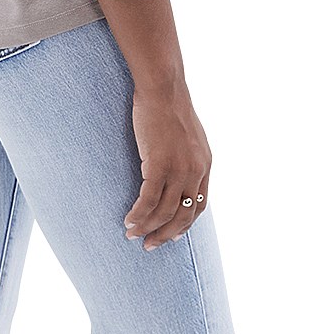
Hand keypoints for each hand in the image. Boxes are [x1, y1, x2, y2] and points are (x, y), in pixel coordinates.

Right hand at [123, 86, 210, 250]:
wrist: (163, 88)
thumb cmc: (170, 107)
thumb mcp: (188, 136)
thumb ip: (187, 156)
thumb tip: (175, 170)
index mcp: (205, 165)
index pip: (199, 206)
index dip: (184, 224)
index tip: (170, 234)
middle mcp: (196, 172)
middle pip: (183, 216)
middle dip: (165, 235)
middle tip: (150, 245)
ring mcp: (179, 170)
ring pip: (164, 212)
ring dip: (147, 228)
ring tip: (132, 234)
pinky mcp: (159, 165)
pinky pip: (148, 200)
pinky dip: (138, 215)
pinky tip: (128, 220)